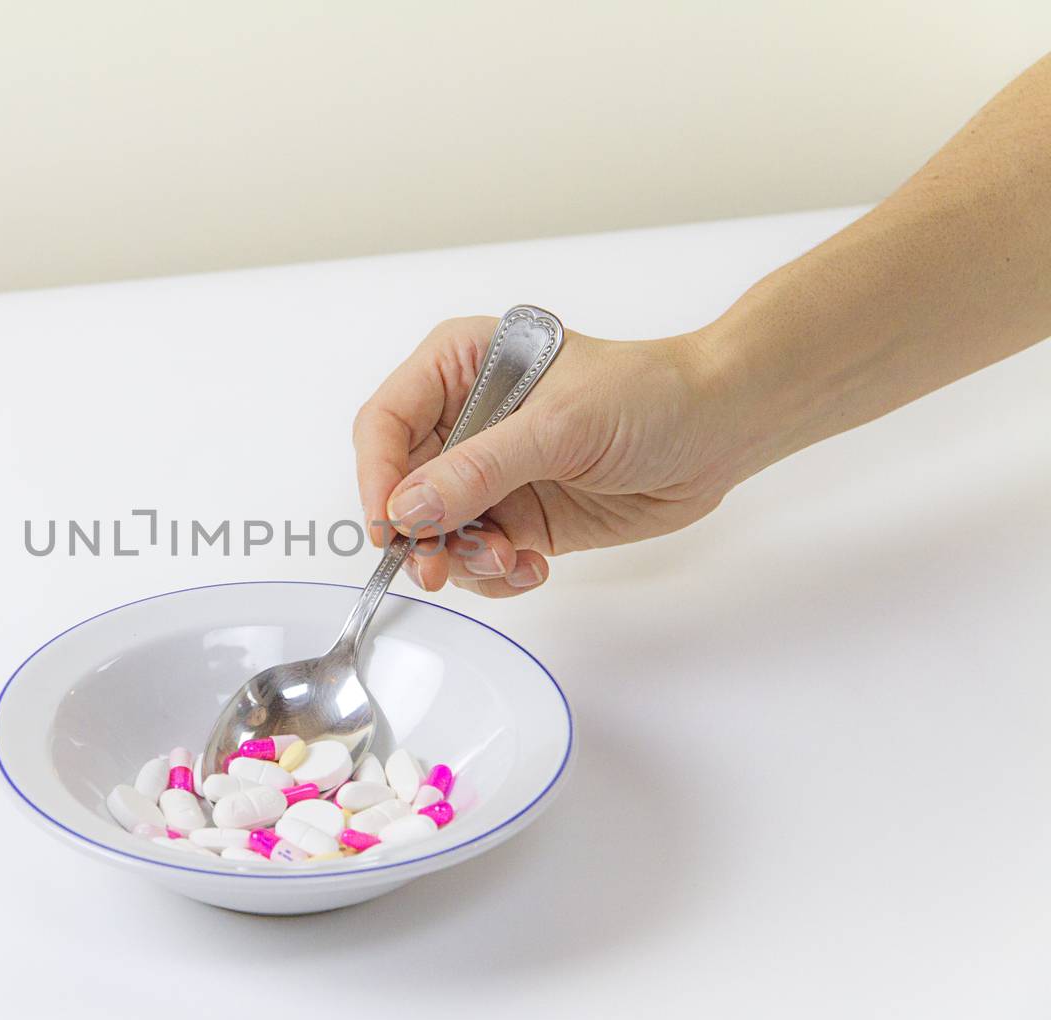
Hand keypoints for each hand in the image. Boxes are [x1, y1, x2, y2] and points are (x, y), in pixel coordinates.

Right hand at [352, 316, 746, 597]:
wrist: (720, 431)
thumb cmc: (649, 396)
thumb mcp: (558, 426)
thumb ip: (478, 470)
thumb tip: (408, 510)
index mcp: (459, 367)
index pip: (385, 422)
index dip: (377, 475)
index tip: (390, 525)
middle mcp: (463, 419)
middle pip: (400, 486)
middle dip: (418, 533)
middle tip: (436, 569)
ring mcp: (488, 472)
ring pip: (433, 532)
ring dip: (460, 559)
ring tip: (508, 561)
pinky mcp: (516, 515)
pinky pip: (475, 557)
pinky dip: (492, 574)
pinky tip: (530, 568)